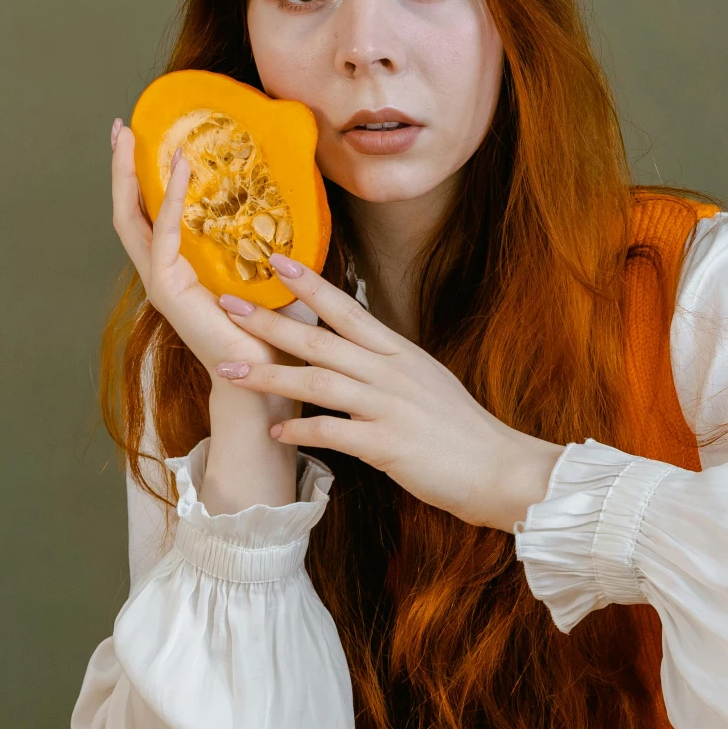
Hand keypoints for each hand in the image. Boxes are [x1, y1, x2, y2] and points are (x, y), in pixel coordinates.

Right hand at [108, 116, 318, 372]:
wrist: (269, 382)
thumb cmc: (277, 335)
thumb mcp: (275, 274)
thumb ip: (273, 241)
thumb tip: (295, 198)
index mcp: (180, 270)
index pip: (150, 217)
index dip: (142, 180)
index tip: (143, 141)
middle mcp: (163, 273)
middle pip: (128, 212)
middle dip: (121, 169)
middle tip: (119, 128)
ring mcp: (161, 282)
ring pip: (131, 219)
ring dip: (128, 175)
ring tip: (127, 137)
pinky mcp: (169, 290)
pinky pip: (165, 234)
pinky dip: (169, 198)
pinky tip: (178, 168)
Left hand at [209, 252, 568, 531]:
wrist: (500, 468)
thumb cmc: (459, 430)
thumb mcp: (424, 381)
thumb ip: (386, 365)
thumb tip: (352, 350)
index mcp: (398, 353)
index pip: (347, 308)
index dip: (309, 283)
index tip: (275, 259)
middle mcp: (391, 372)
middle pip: (321, 340)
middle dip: (270, 322)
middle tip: (227, 305)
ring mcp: (389, 407)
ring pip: (319, 382)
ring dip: (271, 376)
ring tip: (230, 372)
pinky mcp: (388, 445)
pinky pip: (334, 433)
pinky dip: (302, 430)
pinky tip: (277, 432)